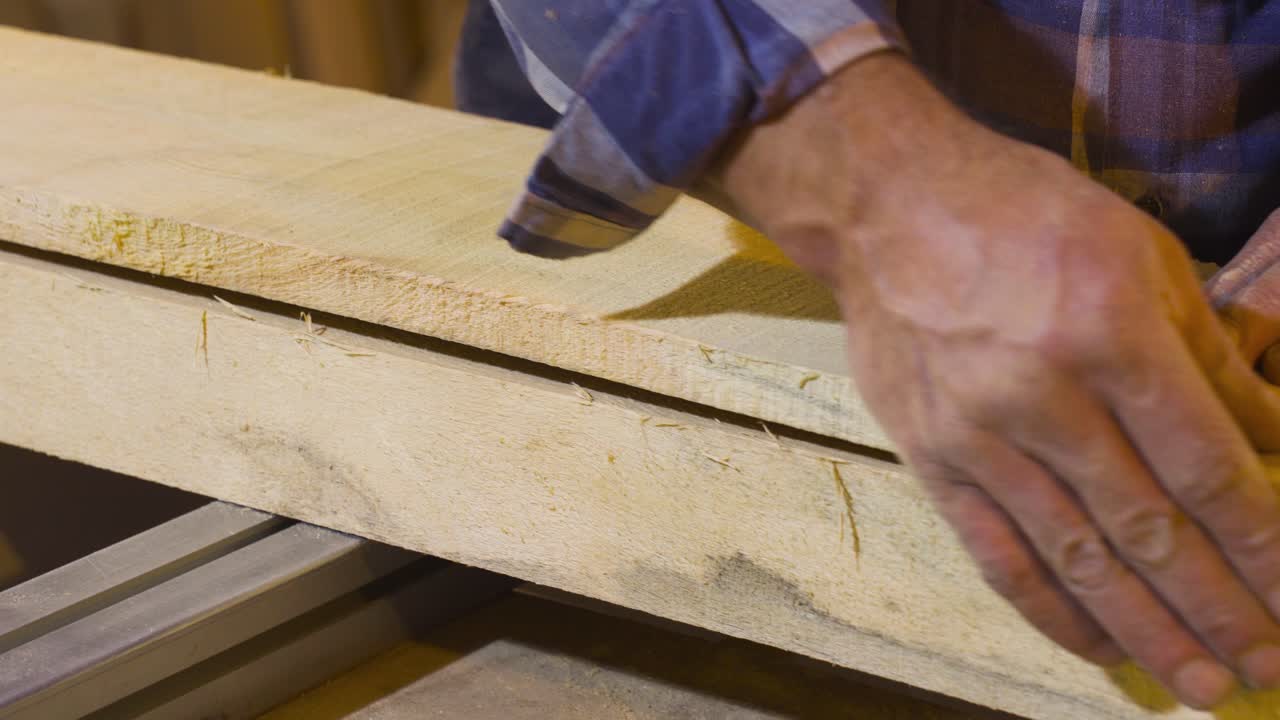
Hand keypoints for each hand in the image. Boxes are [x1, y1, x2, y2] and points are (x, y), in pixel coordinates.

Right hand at [714, 52, 1279, 708]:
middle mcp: (1042, 395)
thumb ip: (1210, 352)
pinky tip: (1101, 647)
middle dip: (1219, 608)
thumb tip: (1273, 438)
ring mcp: (978, 436)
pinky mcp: (930, 458)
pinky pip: (996, 553)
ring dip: (1148, 630)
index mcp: (1109, 332)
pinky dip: (1051, 610)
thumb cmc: (1024, 215)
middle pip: (1147, 528)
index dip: (1262, 542)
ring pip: (1075, 557)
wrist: (887, 208)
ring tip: (1203, 683)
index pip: (1204, 465)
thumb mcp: (1141, 254)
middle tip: (1266, 667)